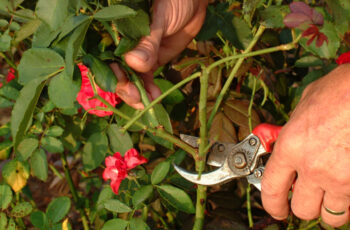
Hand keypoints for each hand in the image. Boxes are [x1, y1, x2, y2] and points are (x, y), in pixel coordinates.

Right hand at [110, 0, 207, 108]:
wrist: (193, 2)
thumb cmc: (172, 2)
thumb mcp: (159, 20)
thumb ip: (147, 43)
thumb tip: (134, 63)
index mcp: (117, 31)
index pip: (106, 55)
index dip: (110, 72)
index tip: (121, 83)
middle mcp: (123, 46)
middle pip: (116, 72)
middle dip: (124, 87)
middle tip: (135, 98)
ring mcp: (137, 55)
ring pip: (131, 79)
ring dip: (136, 94)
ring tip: (146, 104)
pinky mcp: (151, 61)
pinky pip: (147, 80)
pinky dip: (149, 91)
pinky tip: (155, 98)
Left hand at [261, 63, 349, 226]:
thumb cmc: (338, 92)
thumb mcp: (303, 108)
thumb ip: (293, 131)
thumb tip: (289, 139)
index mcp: (290, 148)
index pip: (272, 190)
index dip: (273, 205)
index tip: (277, 209)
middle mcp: (312, 168)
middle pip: (303, 210)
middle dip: (306, 205)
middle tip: (310, 195)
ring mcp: (340, 178)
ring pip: (332, 216)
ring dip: (332, 207)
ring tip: (333, 191)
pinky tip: (348, 181)